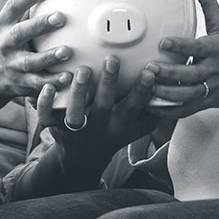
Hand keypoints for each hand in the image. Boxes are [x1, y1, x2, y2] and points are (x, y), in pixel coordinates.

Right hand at [0, 0, 72, 98]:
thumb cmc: (14, 31)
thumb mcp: (15, 9)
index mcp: (6, 20)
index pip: (16, 4)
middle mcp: (7, 42)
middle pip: (22, 32)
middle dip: (40, 25)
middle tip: (61, 17)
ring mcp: (15, 64)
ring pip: (32, 62)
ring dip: (49, 57)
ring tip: (67, 51)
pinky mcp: (25, 83)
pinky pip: (39, 84)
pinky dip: (53, 82)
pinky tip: (68, 78)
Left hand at [36, 55, 157, 175]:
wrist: (82, 159)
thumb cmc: (114, 134)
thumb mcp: (137, 128)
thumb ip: (154, 111)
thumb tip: (175, 89)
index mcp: (120, 123)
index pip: (134, 106)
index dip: (142, 90)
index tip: (149, 71)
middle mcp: (99, 125)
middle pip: (104, 104)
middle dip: (109, 82)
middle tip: (112, 59)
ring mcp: (76, 126)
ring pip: (75, 110)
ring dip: (78, 90)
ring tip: (81, 70)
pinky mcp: (54, 126)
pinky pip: (46, 116)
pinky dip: (43, 102)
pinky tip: (46, 86)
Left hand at [146, 0, 218, 117]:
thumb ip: (207, 3)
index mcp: (214, 50)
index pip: (196, 47)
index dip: (179, 45)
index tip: (162, 41)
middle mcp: (212, 70)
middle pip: (189, 75)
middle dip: (168, 73)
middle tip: (148, 68)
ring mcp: (209, 89)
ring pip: (186, 95)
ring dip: (165, 93)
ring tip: (147, 88)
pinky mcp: (206, 103)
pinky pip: (185, 110)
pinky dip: (169, 111)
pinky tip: (152, 107)